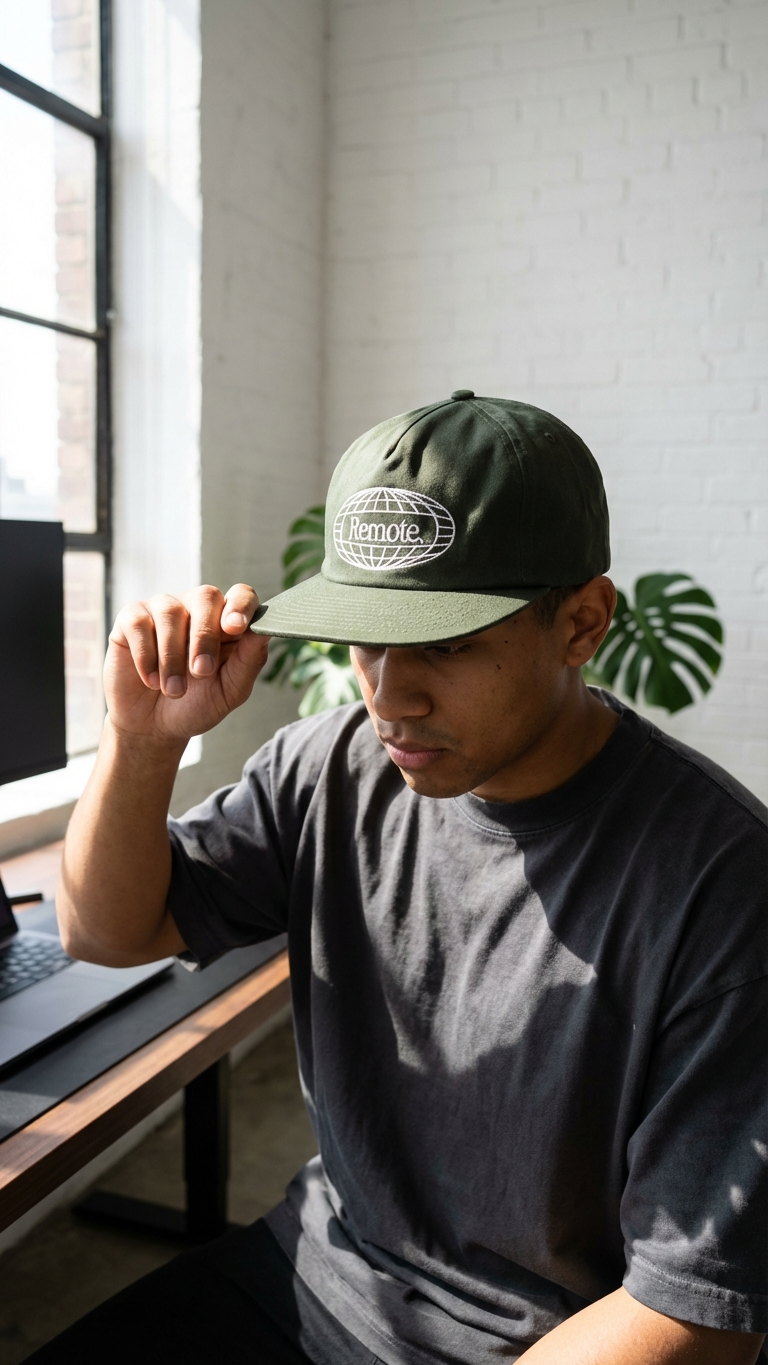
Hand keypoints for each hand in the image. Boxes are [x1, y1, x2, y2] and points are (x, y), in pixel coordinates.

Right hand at [104, 584, 269, 742]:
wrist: (153, 726)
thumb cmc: (196, 705)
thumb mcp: (230, 690)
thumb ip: (249, 660)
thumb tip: (264, 631)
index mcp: (227, 622)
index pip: (241, 595)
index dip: (240, 605)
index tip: (235, 628)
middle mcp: (196, 608)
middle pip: (206, 597)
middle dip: (205, 637)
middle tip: (201, 672)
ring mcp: (163, 610)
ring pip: (170, 611)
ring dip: (173, 656)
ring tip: (174, 689)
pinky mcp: (131, 620)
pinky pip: (139, 623)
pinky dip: (146, 656)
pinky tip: (152, 680)